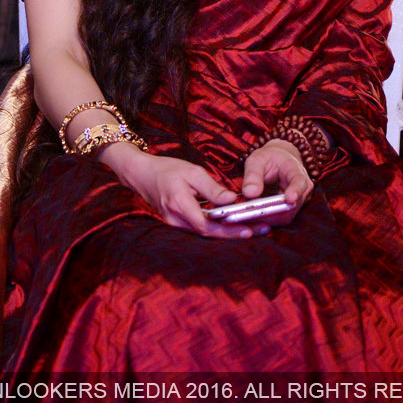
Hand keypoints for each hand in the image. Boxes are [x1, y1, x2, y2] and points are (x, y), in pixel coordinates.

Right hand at [101, 145, 258, 239]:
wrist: (140, 173)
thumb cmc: (166, 169)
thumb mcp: (192, 172)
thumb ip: (213, 188)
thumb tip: (233, 200)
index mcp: (179, 203)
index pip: (207, 225)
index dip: (229, 230)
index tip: (249, 229)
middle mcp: (176, 218)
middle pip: (209, 233)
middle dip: (236, 233)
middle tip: (261, 230)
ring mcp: (175, 223)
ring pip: (205, 233)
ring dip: (229, 232)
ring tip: (254, 227)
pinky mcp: (177, 223)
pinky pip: (199, 228)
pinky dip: (217, 228)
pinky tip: (233, 224)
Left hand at [238, 138, 312, 226]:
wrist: (277, 163)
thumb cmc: (268, 159)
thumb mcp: (257, 160)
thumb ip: (253, 175)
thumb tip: (249, 193)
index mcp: (296, 172)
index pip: (300, 182)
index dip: (296, 191)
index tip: (290, 198)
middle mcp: (302, 190)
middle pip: (292, 205)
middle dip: (272, 211)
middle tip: (250, 213)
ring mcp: (298, 202)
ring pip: (285, 216)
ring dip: (266, 217)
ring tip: (245, 214)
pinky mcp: (289, 212)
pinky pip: (278, 219)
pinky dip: (264, 219)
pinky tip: (250, 216)